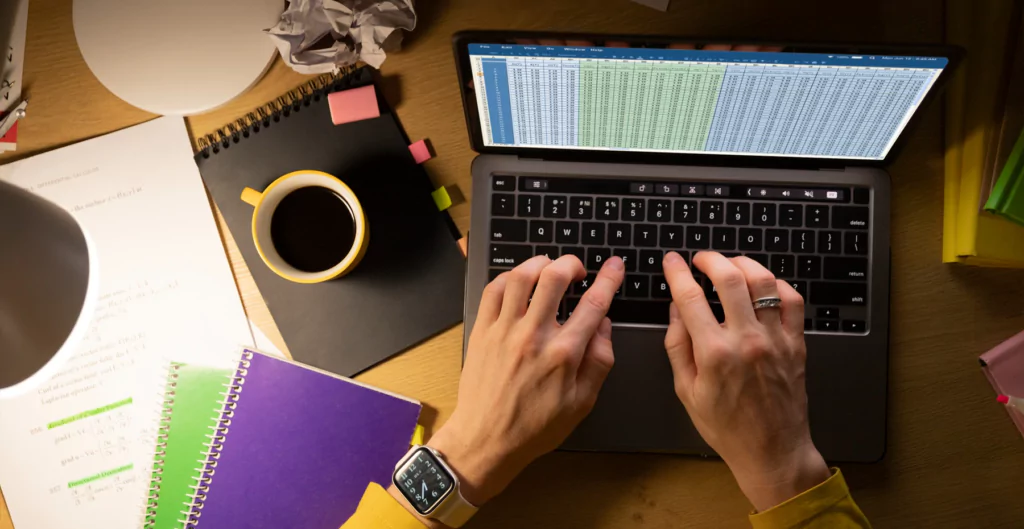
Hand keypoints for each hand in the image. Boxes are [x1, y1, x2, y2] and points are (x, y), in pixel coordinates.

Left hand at [428, 255, 624, 505]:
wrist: (487, 440)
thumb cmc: (536, 427)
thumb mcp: (582, 403)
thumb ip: (599, 361)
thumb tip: (604, 325)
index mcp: (563, 355)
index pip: (593, 304)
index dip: (609, 279)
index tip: (614, 266)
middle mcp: (533, 336)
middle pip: (554, 277)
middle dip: (571, 263)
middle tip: (577, 269)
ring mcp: (504, 331)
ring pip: (520, 276)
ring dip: (539, 264)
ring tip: (549, 269)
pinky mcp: (482, 332)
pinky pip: (493, 290)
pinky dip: (508, 277)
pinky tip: (519, 282)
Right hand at [662, 251, 829, 511]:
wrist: (772, 451)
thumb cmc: (726, 427)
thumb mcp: (686, 390)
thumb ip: (677, 345)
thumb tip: (675, 309)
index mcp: (713, 354)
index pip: (691, 298)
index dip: (677, 272)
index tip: (672, 262)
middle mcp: (746, 341)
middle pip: (729, 279)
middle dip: (711, 259)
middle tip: (700, 258)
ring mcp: (775, 340)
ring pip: (764, 282)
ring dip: (744, 264)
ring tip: (730, 265)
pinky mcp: (796, 344)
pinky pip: (792, 300)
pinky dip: (777, 284)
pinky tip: (763, 286)